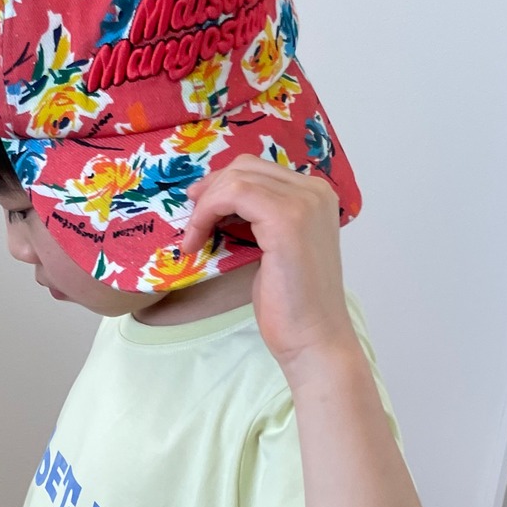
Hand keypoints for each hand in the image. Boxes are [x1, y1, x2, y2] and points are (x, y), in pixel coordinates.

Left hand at [181, 157, 356, 373]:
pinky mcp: (287, 219)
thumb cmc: (291, 306)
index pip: (258, 170)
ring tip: (193, 239)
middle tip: (191, 224)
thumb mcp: (273, 250)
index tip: (199, 213)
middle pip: (246, 166)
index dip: (222, 187)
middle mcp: (315, 190)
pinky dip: (206, 214)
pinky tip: (197, 242)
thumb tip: (220, 201)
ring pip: (236, 178)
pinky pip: (233, 194)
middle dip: (210, 191)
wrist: (313, 340)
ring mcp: (304, 202)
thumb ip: (259, 221)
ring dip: (204, 206)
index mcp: (315, 196)